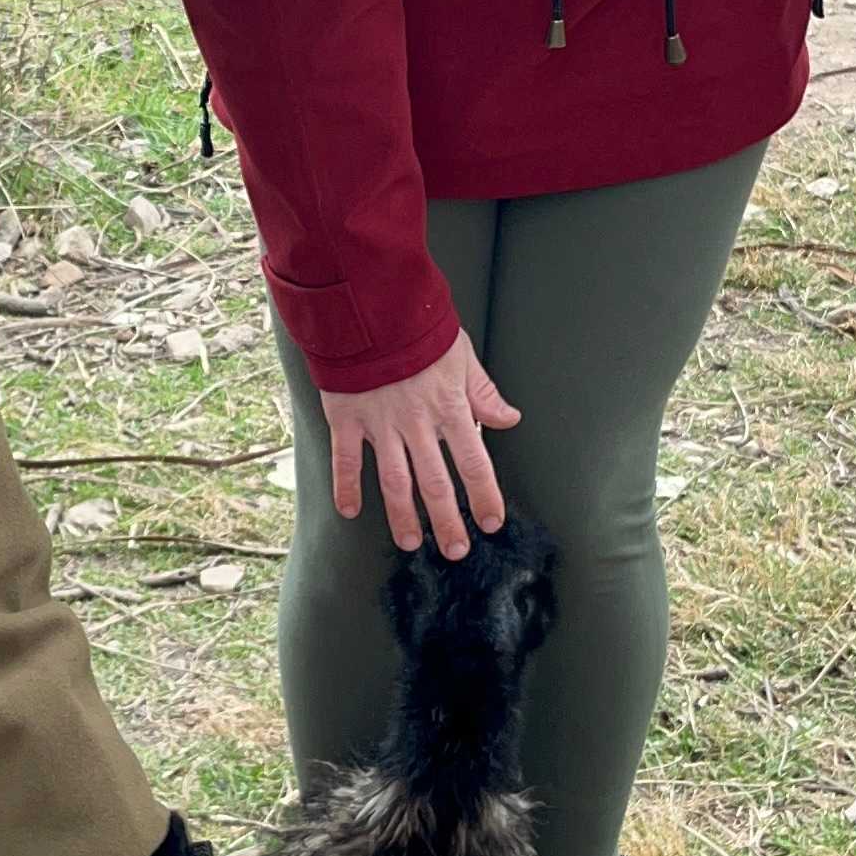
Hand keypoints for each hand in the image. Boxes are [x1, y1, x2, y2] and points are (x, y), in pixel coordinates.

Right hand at [319, 326, 518, 557]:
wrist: (370, 305)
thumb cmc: (417, 327)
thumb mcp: (461, 355)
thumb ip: (483, 393)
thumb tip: (509, 420)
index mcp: (449, 407)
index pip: (474, 462)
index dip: (485, 495)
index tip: (491, 522)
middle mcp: (417, 422)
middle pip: (436, 482)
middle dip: (448, 521)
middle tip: (456, 550)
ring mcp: (380, 422)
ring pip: (395, 480)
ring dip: (403, 516)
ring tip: (411, 542)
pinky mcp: (347, 417)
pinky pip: (346, 459)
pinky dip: (346, 486)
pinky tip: (351, 511)